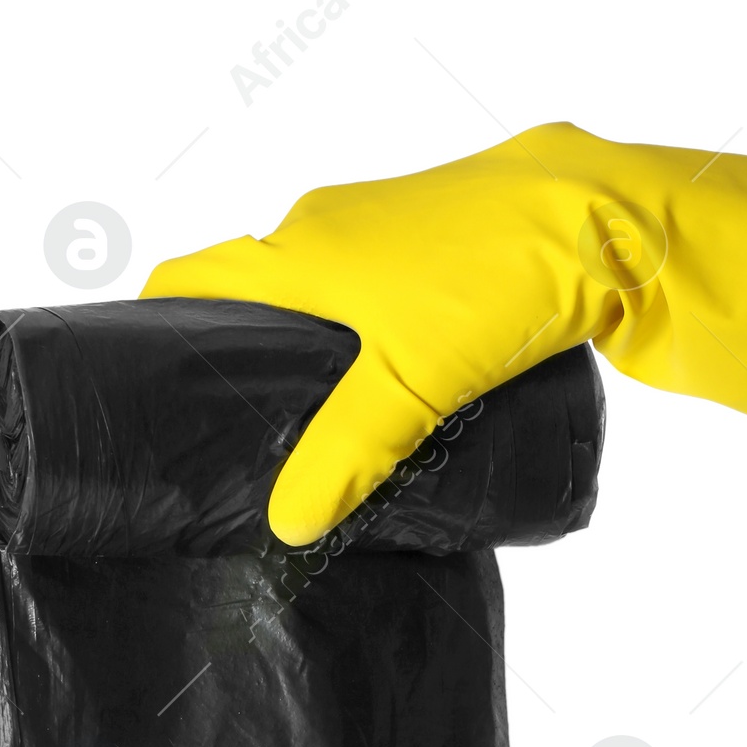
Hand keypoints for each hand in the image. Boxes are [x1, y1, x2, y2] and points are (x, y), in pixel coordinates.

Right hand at [141, 122, 746, 543]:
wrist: (612, 220)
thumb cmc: (499, 279)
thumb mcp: (409, 384)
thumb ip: (344, 456)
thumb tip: (285, 526)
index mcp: (298, 250)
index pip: (189, 279)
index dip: (151, 327)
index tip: (134, 385)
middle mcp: (327, 229)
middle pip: (248, 297)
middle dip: (229, 360)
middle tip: (219, 441)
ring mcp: (385, 237)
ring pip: (316, 302)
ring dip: (303, 359)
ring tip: (297, 436)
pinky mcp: (439, 254)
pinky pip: (369, 302)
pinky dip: (357, 348)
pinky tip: (379, 402)